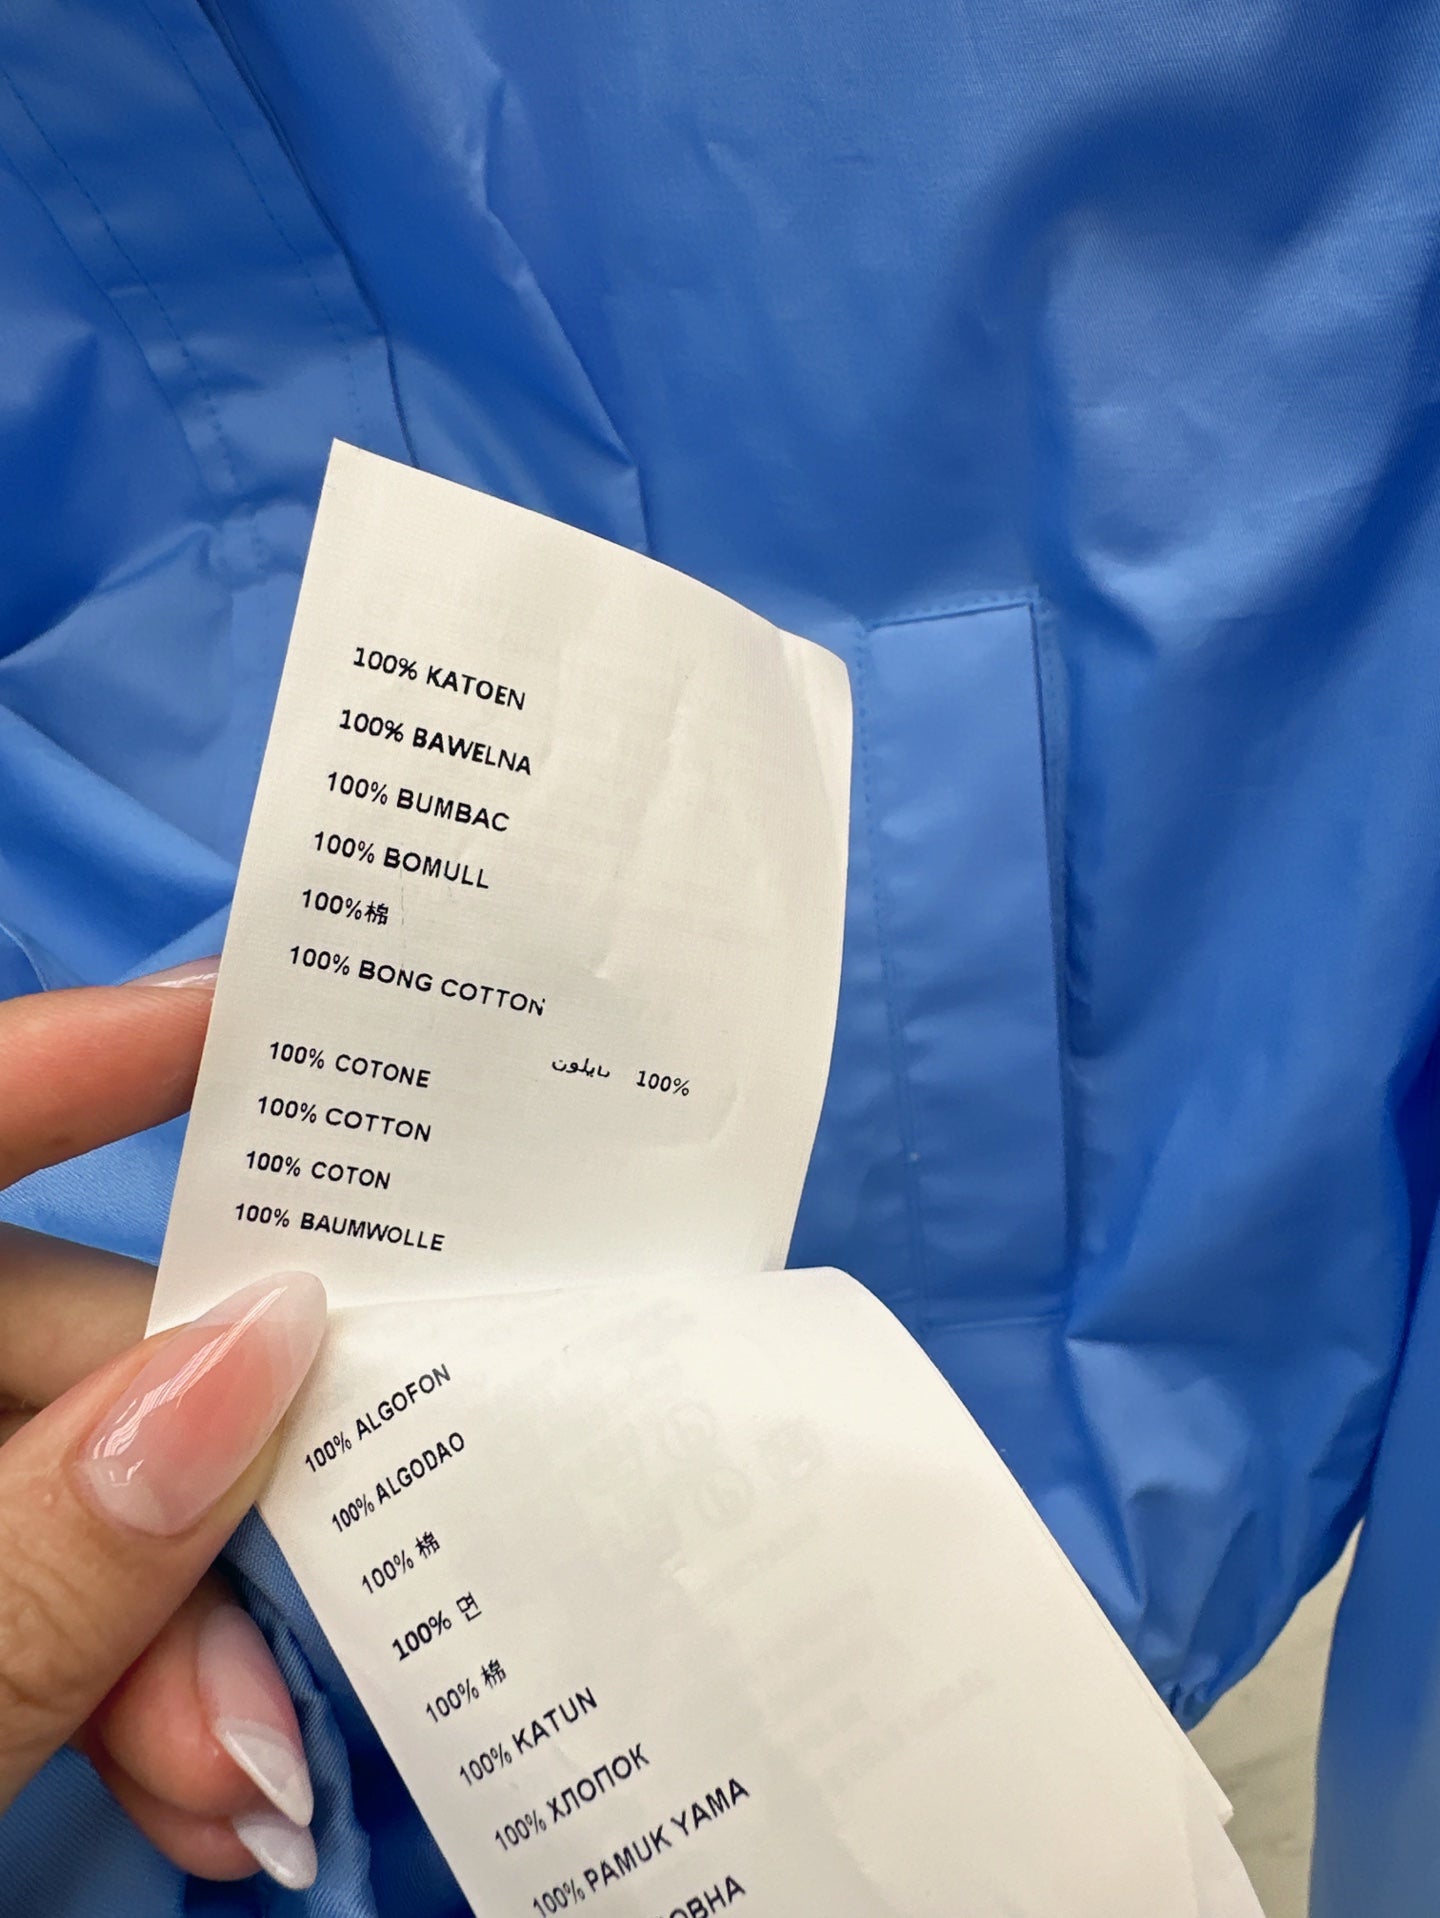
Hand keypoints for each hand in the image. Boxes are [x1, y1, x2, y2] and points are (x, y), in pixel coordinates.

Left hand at [0, 964, 326, 1889]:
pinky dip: (124, 1668)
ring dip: (179, 1622)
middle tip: (276, 1674)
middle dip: (196, 1502)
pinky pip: (37, 1573)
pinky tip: (189, 1770)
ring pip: (68, 1481)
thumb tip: (264, 1359)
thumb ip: (33, 1565)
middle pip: (50, 1352)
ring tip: (237, 1771)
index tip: (258, 1024)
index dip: (83, 1064)